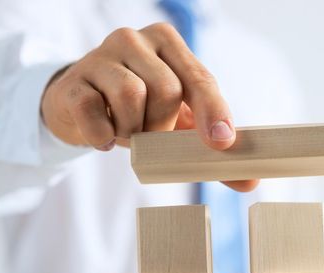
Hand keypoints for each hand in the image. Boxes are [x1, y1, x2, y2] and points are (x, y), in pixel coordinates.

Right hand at [41, 23, 257, 191]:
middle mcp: (135, 40)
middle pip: (167, 90)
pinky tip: (104, 137)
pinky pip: (94, 113)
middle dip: (163, 126)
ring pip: (132, 97)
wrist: (79, 101)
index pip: (200, 78)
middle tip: (151, 134)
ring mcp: (101, 56)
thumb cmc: (137, 109)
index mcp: (169, 45)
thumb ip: (210, 147)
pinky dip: (103, 135)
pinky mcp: (74, 82)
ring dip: (134, 130)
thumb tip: (250, 181)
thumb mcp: (177, 122)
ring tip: (127, 132)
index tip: (222, 143)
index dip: (214, 111)